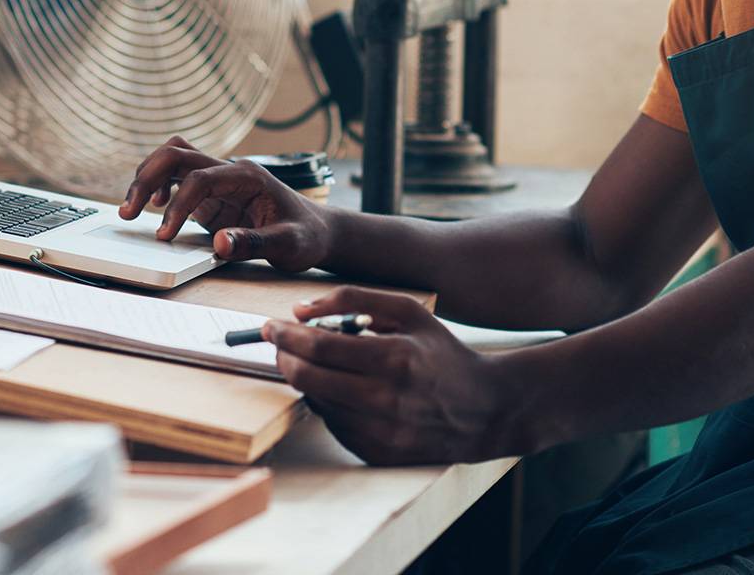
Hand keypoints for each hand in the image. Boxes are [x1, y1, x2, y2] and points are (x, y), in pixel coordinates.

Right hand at [119, 135, 332, 271]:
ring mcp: (219, 181)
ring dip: (147, 177)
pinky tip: (156, 210)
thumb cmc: (306, 235)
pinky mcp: (212, 195)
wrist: (317, 231)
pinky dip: (158, 186)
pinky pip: (177, 178)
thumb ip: (254, 243)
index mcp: (249, 177)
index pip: (200, 178)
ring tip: (130, 210)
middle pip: (178, 154)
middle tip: (128, 211)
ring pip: (173, 158)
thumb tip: (218, 244)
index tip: (165, 235)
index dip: (178, 204)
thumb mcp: (288, 245)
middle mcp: (231, 171)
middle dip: (147, 177)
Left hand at [265, 286, 520, 464]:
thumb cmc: (441, 353)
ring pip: (316, 402)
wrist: (481, 408)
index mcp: (394, 357)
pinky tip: (342, 388)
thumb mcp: (409, 312)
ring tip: (315, 361)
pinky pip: (333, 424)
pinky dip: (328, 402)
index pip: (320, 346)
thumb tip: (301, 309)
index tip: (272, 325)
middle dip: (284, 357)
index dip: (287, 335)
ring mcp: (378, 432)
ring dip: (306, 379)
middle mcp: (384, 399)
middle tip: (280, 343)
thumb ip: (355, 300)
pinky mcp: (374, 453)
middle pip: (308, 378)